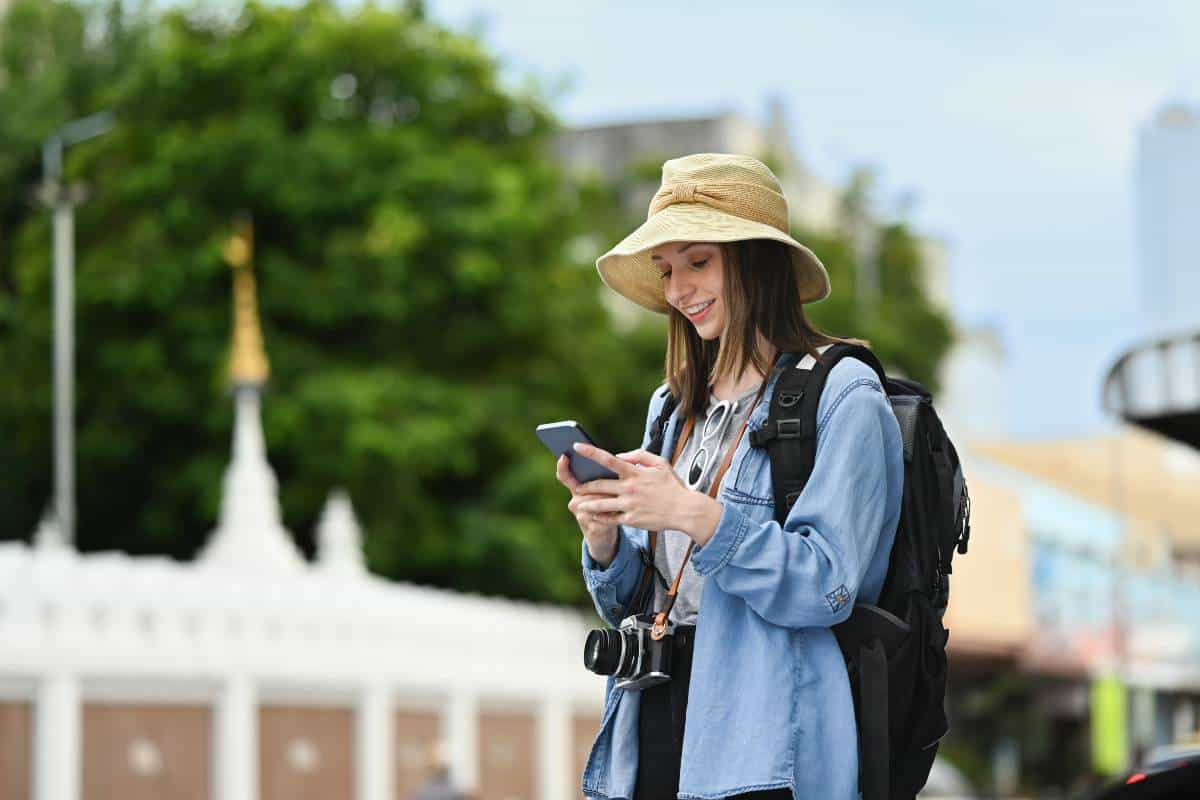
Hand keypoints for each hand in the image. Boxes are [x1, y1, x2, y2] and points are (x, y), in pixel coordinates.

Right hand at [555, 453, 620, 565]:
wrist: (605, 535)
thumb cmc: (608, 506)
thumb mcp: (604, 490)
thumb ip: (608, 474)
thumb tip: (617, 459)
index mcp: (578, 489)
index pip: (565, 476)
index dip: (563, 466)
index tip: (564, 456)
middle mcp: (575, 501)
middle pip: (585, 487)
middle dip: (600, 483)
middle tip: (613, 480)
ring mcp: (581, 515)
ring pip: (595, 500)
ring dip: (609, 497)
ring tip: (621, 495)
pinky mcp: (591, 528)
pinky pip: (603, 516)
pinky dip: (614, 512)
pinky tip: (621, 510)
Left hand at [570, 443, 694, 535]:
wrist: (684, 510)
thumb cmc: (672, 486)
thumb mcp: (660, 463)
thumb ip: (639, 455)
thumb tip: (619, 455)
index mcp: (635, 473)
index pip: (608, 460)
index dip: (590, 452)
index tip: (577, 447)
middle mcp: (630, 488)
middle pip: (599, 485)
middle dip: (584, 486)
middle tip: (576, 486)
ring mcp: (630, 505)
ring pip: (601, 504)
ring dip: (586, 504)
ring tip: (578, 504)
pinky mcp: (632, 520)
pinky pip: (611, 519)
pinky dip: (600, 518)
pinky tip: (593, 516)